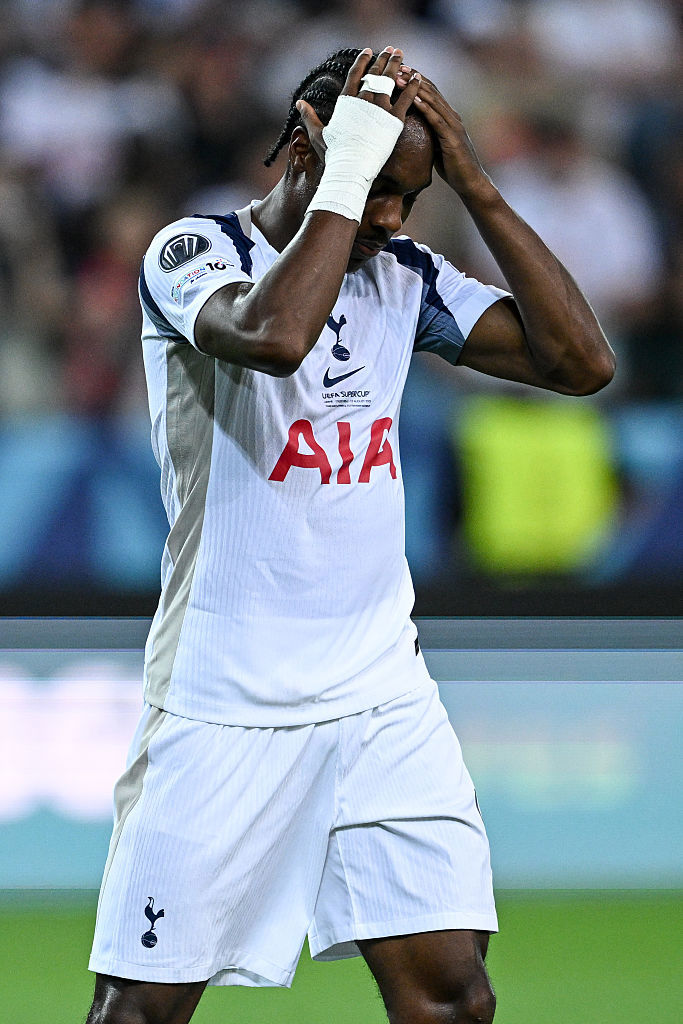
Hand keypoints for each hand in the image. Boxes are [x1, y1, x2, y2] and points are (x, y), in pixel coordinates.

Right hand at [297, 47, 421, 161]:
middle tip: (390, 49)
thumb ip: (310, 116)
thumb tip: (299, 102)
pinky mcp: (394, 120)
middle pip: (375, 73)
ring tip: (401, 55)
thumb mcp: (318, 133)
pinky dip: (413, 86)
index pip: (356, 74)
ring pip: (390, 80)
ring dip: (397, 65)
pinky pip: (407, 98)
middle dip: (383, 59)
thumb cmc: (333, 154)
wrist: (350, 169)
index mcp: (347, 101)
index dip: (363, 60)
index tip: (369, 51)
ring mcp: (380, 109)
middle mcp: (364, 100)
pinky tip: (418, 77)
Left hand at [397, 70, 491, 200]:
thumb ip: (429, 133)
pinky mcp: (452, 138)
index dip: (415, 80)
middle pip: (430, 91)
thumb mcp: (437, 146)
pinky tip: (414, 98)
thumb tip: (413, 131)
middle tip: (396, 66)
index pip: (430, 93)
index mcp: (447, 118)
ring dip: (415, 87)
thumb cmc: (453, 166)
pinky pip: (436, 119)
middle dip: (413, 77)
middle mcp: (451, 116)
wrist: (470, 182)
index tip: (399, 70)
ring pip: (433, 101)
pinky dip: (425, 107)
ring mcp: (453, 126)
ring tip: (400, 77)